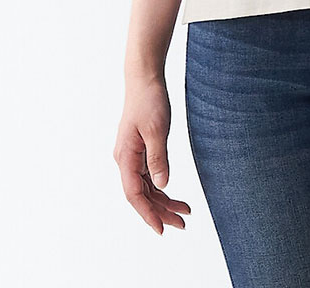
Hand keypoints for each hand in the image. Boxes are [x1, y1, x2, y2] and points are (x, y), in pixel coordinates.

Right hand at [113, 76, 191, 233]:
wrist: (144, 79)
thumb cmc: (149, 100)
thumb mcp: (157, 129)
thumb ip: (158, 158)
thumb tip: (162, 185)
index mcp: (125, 157)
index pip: (135, 194)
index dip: (148, 213)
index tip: (161, 229)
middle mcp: (125, 160)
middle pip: (141, 194)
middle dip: (160, 211)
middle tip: (182, 224)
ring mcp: (132, 156)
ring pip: (146, 187)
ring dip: (163, 201)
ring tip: (184, 212)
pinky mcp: (140, 150)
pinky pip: (148, 175)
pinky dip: (161, 186)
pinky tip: (172, 194)